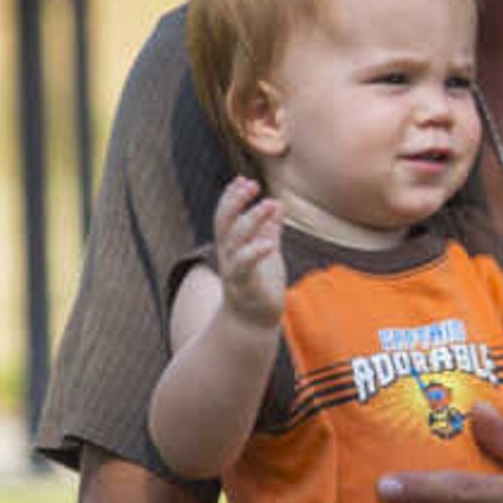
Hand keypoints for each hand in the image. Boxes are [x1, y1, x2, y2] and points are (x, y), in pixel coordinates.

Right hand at [208, 174, 286, 327]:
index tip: (242, 179)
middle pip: (224, 223)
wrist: (252, 323)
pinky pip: (245, 266)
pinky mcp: (244, 286)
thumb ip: (270, 229)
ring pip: (235, 240)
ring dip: (252, 220)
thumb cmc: (259, 286)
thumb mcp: (266, 252)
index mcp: (231, 245)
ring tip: (270, 204)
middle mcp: (228, 255)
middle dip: (235, 202)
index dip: (231, 197)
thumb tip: (278, 204)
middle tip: (251, 185)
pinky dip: (256, 252)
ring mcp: (233, 270)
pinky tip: (270, 242)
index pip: (225, 215)